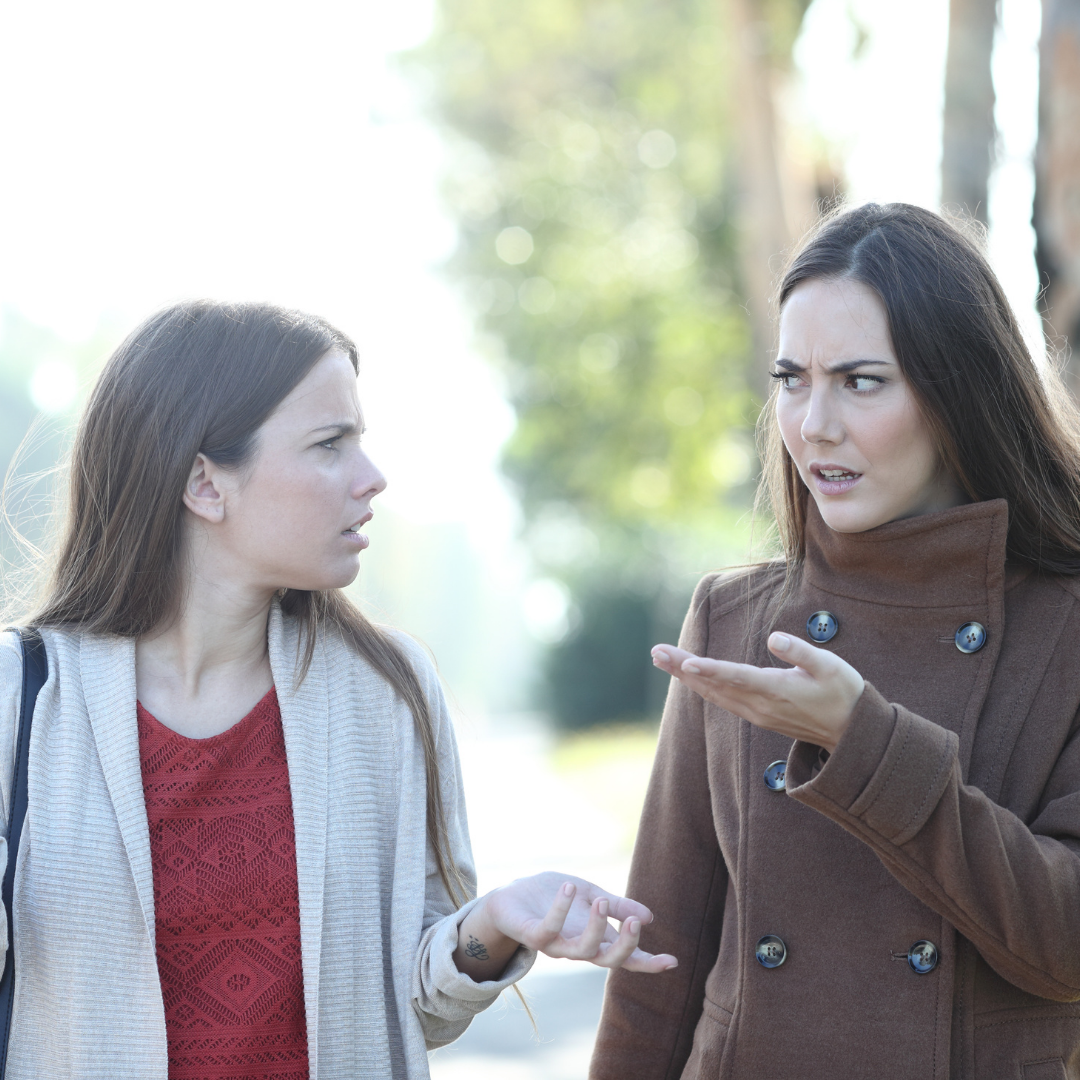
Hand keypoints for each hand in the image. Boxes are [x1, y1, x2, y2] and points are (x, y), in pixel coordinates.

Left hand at [453, 871, 677, 980]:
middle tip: (633, 922)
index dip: (648, 962)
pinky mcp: (532, 935)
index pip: (625, 957)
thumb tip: (649, 918)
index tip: (672, 961)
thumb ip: (616, 905)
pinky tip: (568, 887)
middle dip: (624, 946)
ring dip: (594, 927)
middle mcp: (577, 947)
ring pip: (580, 950)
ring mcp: (554, 945)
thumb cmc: (554, 896)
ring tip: (598, 899)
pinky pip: (547, 930)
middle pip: (607, 960)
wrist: (512, 895)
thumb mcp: (591, 894)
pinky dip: (560, 909)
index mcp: (595, 939)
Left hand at [652, 632, 863, 752]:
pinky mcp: (757, 715)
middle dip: (682, 668)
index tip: (685, 663)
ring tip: (661, 658)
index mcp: (776, 690)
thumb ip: (801, 652)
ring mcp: (756, 713)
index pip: (736, 677)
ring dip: (685, 676)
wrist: (852, 733)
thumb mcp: (830, 667)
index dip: (710, 669)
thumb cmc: (843, 692)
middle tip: (656, 651)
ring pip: (713, 694)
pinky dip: (701, 686)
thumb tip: (774, 638)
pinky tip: (688, 675)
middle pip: (714, 685)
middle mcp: (760, 705)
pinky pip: (721, 700)